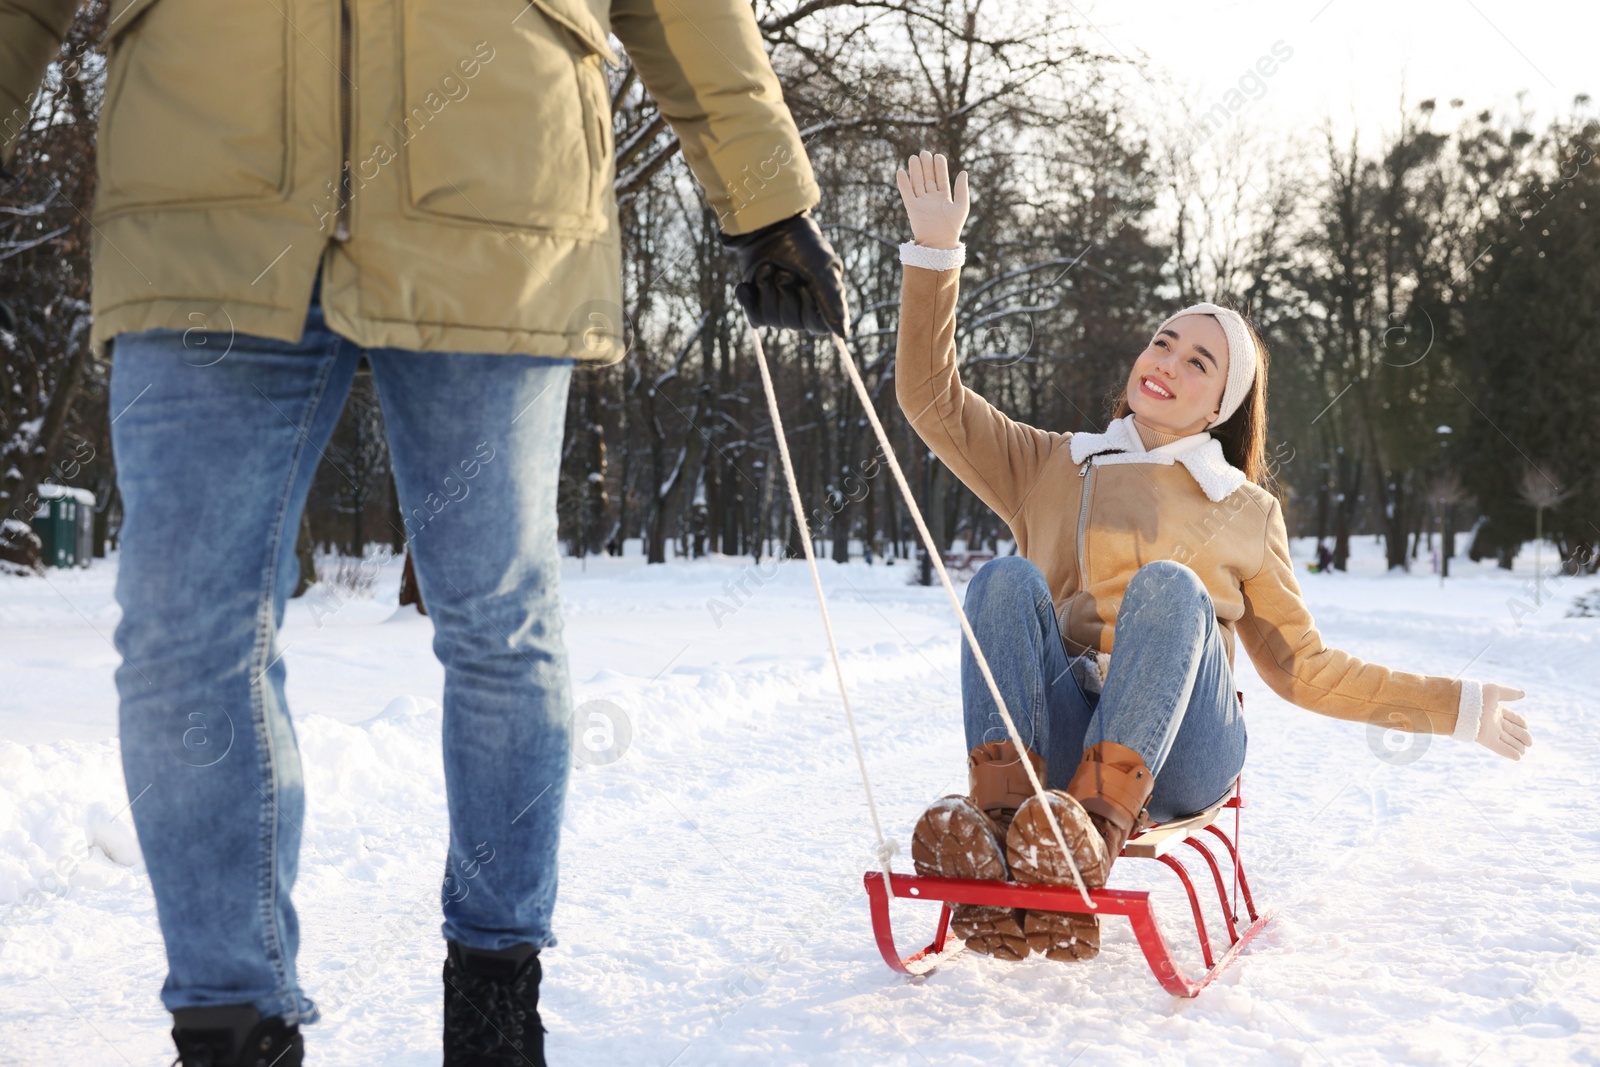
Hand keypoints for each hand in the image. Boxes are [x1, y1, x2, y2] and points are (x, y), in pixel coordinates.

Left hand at [720, 210, 849, 337]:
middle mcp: (801, 307)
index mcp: (822, 301)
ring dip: (766, 288)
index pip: (816, 326)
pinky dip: (748, 299)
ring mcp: (777, 305)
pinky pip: (753, 316)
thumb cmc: (801, 244)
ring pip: (770, 318)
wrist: (767, 224)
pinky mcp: (756, 302)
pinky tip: (746, 284)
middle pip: (790, 322)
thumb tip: (843, 335)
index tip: (805, 284)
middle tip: (784, 269)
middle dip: (784, 291)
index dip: (808, 307)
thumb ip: (832, 301)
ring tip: (767, 266)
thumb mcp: (821, 268)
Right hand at [895, 150, 969, 249]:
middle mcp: (931, 198)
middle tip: (924, 153)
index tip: (938, 156)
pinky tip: (901, 171)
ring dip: (915, 170)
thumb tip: (963, 171)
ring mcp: (921, 202)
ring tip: (914, 157)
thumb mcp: (961, 206)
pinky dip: (903, 183)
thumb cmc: (952, 227)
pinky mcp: (912, 207)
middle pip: (927, 178)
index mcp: (944, 197)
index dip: (939, 167)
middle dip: (926, 165)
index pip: (941, 178)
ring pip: (917, 182)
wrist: (938, 243)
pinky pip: (906, 192)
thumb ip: (962, 189)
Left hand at [1476, 683, 1531, 759]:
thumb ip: (1509, 693)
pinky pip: (1500, 748)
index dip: (1520, 722)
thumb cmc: (1477, 696)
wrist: (1461, 707)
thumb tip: (1524, 694)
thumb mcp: (1495, 691)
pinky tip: (1518, 757)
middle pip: (1511, 730)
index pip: (1512, 717)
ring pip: (1507, 740)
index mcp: (1496, 710)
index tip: (1527, 726)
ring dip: (1516, 746)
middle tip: (1530, 743)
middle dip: (1521, 736)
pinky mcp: (1486, 740)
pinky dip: (1509, 752)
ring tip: (1525, 750)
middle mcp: (1494, 721)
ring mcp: (1490, 731)